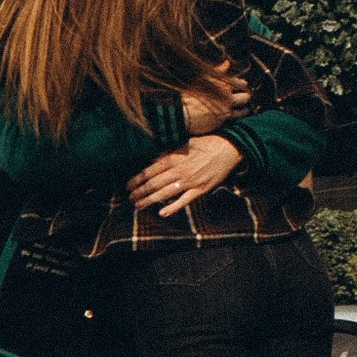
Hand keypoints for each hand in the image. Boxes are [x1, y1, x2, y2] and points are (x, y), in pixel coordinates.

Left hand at [128, 131, 245, 216]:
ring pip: (165, 193)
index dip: (137, 179)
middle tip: (130, 197)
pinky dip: (172, 207)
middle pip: (154, 183)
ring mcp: (190, 182)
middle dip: (139, 191)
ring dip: (149, 200)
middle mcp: (180, 171)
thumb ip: (168, 152)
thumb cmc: (206, 144)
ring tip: (138, 206)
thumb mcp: (184, 143)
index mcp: (174, 158)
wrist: (228, 149)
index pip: (150, 171)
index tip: (128, 185)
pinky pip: (184, 201)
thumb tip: (153, 160)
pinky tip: (161, 213)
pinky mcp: (200, 190)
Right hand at [179, 74, 250, 131]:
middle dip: (245, 97)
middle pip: (246, 96)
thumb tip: (227, 63)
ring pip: (245, 110)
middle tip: (243, 98)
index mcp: (223, 85)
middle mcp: (228, 97)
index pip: (240, 83)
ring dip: (244, 109)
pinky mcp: (224, 122)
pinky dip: (238, 118)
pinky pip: (238, 119)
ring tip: (241, 109)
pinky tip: (234, 117)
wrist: (181, 113)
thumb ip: (218, 71)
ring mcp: (227, 110)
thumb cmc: (189, 95)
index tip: (240, 87)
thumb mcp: (203, 79)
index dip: (241, 85)